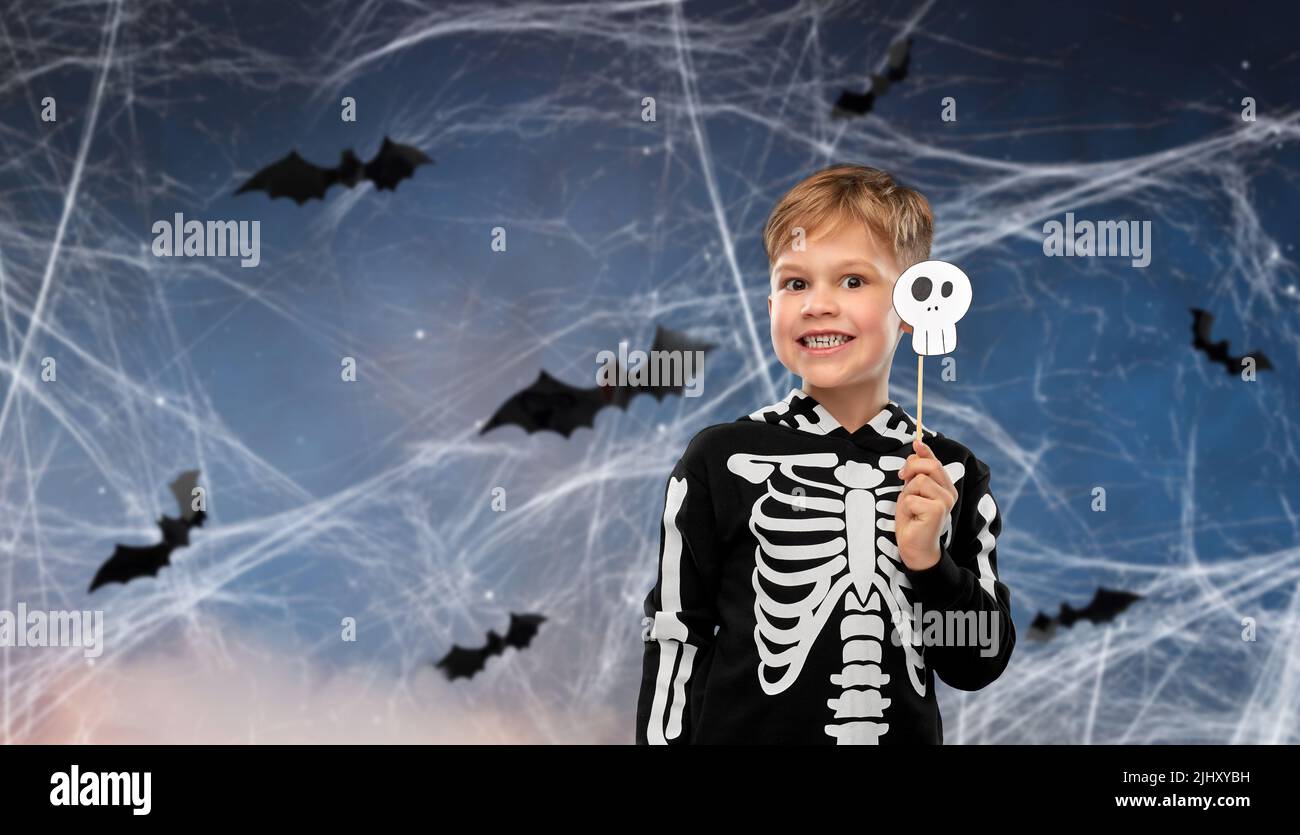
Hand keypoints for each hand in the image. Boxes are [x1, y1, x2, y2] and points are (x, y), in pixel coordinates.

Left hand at [895, 438, 957, 570]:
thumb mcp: (912, 492)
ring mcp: (945, 501)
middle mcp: (949, 493)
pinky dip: (905, 507)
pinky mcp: (937, 511)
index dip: (925, 451)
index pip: (936, 462)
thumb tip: (916, 447)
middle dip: (911, 468)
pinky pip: (911, 498)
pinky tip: (911, 518)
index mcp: (945, 487)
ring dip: (907, 493)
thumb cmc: (912, 520)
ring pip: (918, 481)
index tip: (916, 443)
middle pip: (930, 466)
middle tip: (901, 479)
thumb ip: (916, 474)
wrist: (915, 548)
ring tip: (910, 508)